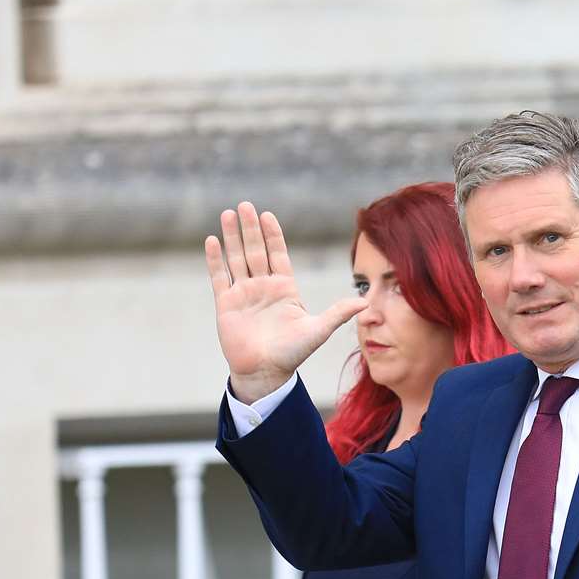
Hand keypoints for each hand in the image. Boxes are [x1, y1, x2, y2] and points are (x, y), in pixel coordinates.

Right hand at [205, 202, 366, 402]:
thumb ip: (338, 313)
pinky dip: (215, 259)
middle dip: (250, 228)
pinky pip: (220, 277)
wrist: (265, 373)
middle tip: (245, 205)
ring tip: (228, 213)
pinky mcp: (226, 305)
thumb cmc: (292, 354)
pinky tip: (212, 240)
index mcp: (285, 288)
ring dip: (232, 237)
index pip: (277, 254)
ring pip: (236, 259)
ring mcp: (244, 294)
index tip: (267, 215)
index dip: (272, 235)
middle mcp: (263, 287)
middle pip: (255, 250)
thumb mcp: (318, 330)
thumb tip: (366, 302)